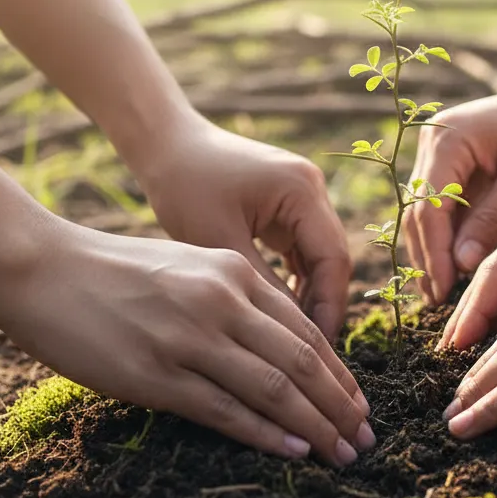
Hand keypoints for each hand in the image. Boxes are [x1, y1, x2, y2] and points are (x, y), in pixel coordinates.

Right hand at [0, 223, 372, 465]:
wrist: (45, 268)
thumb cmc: (117, 270)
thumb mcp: (190, 265)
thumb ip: (238, 297)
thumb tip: (282, 348)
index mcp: (234, 273)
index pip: (307, 330)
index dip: (340, 374)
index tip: (359, 404)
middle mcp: (222, 301)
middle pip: (302, 361)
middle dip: (341, 406)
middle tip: (365, 438)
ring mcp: (190, 338)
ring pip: (274, 388)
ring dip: (316, 427)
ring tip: (343, 454)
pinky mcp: (156, 373)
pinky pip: (225, 410)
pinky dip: (266, 434)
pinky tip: (294, 451)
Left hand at [128, 113, 350, 340]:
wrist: (164, 144)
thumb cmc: (184, 185)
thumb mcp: (218, 240)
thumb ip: (260, 284)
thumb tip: (293, 336)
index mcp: (302, 190)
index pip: (333, 259)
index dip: (329, 307)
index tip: (317, 349)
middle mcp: (311, 189)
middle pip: (332, 259)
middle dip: (323, 306)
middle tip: (309, 353)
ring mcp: (301, 196)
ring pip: (318, 257)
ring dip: (310, 296)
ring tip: (296, 341)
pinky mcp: (285, 206)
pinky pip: (300, 250)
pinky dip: (295, 280)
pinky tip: (281, 313)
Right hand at [403, 75, 496, 304]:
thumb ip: (491, 221)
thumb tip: (458, 266)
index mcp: (448, 139)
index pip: (428, 207)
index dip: (434, 253)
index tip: (443, 292)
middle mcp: (434, 142)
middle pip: (419, 211)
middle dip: (428, 257)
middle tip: (438, 304)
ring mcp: (440, 151)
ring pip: (426, 212)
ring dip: (434, 251)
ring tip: (443, 295)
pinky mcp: (453, 163)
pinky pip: (443, 206)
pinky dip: (449, 236)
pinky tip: (456, 269)